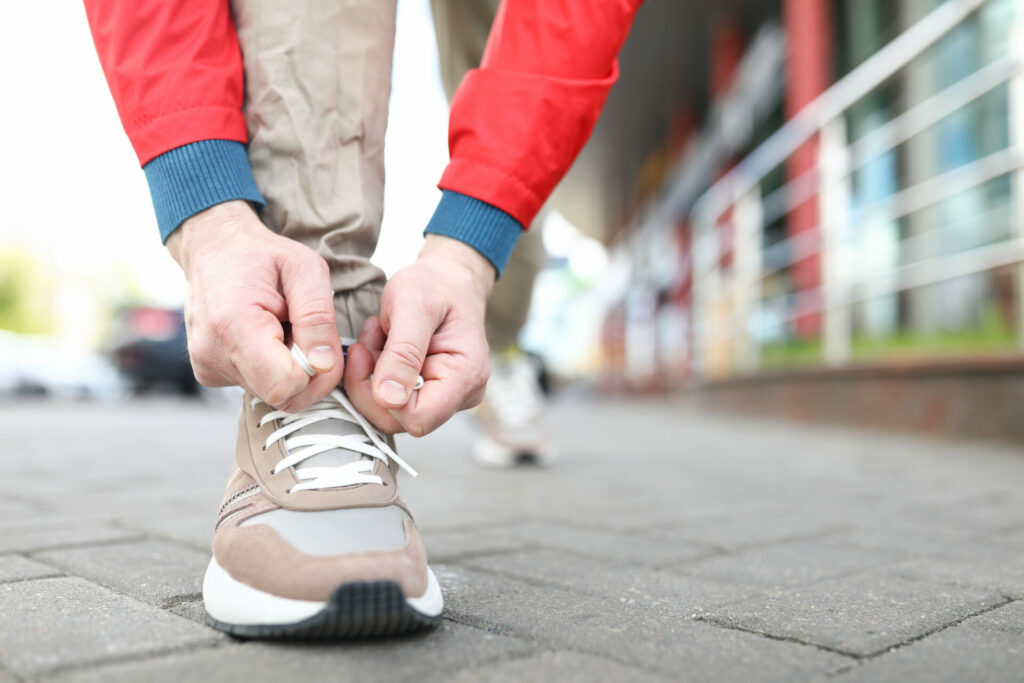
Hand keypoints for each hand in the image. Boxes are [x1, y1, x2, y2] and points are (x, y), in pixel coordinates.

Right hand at [167, 200, 342, 410]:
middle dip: (307, 371)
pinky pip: (256, 384)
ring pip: (271, 393)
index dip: (315, 372)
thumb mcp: (305, 269)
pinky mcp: (209, 373)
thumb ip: (318, 317)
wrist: (215, 249)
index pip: (284, 385)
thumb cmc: (262, 256)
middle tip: (303, 331)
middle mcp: (213, 354)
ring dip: (289, 366)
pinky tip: (266, 335)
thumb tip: (324, 363)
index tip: (318, 342)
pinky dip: (271, 366)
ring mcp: (207, 367)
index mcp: (234, 326)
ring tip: (281, 327)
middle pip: (281, 396)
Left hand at [344, 234, 493, 435]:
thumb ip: (403, 353)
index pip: (418, 417)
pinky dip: (376, 373)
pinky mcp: (429, 393)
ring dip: (371, 375)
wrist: (447, 280)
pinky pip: (391, 399)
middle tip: (368, 341)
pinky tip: (381, 345)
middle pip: (400, 420)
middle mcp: (461, 394)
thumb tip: (389, 399)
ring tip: (376, 337)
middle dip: (371, 382)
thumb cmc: (435, 286)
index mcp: (465, 376)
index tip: (369, 353)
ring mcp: (447, 397)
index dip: (384, 396)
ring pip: (390, 411)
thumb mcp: (414, 306)